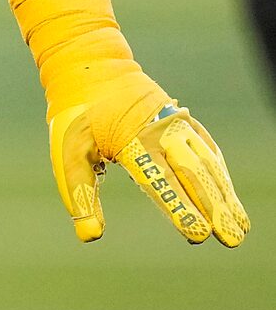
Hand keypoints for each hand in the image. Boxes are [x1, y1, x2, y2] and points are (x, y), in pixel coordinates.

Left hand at [9, 0, 247, 246]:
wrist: (92, 70)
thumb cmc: (77, 117)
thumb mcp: (68, 152)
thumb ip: (80, 193)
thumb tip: (89, 236)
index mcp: (131, 140)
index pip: (160, 181)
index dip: (180, 208)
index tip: (198, 234)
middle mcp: (161, 132)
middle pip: (193, 174)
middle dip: (214, 208)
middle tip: (230, 239)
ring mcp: (177, 124)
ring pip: (207, 163)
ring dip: (224, 195)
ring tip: (239, 227)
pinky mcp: (184, 121)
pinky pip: (208, 150)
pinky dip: (220, 174)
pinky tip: (229, 196)